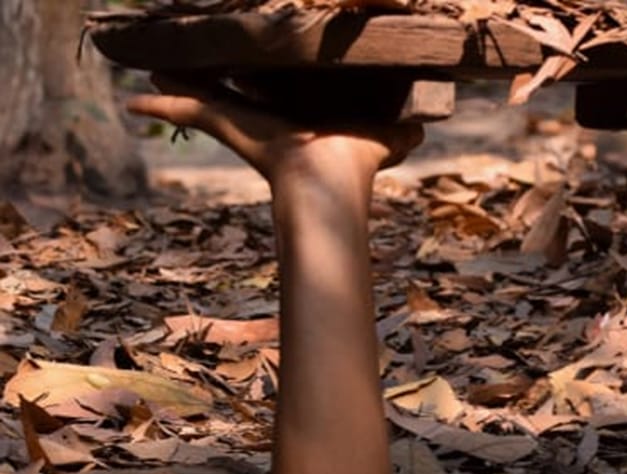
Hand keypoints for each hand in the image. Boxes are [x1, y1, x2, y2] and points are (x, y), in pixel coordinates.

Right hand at [127, 74, 423, 185]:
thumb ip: (403, 133)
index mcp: (294, 121)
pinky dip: (162, 106)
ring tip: (150, 71)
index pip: (270, 98)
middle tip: (185, 67)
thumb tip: (422, 130)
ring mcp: (240, 124)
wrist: (331, 184)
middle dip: (208, 83)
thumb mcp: (386, 138)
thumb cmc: (358, 162)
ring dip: (175, 90)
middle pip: (228, 97)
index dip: (257, 83)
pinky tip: (134, 101)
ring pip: (200, 101)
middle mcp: (262, 121)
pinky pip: (188, 112)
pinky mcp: (226, 124)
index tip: (245, 68)